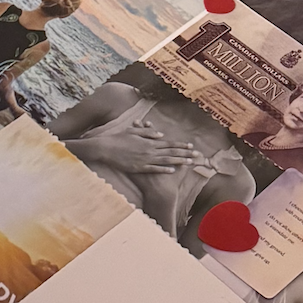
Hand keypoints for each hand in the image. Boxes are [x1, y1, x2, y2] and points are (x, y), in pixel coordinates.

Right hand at [77, 122, 201, 177]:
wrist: (105, 148)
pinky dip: (164, 169)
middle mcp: (149, 150)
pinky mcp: (139, 167)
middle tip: (197, 155)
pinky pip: (154, 169)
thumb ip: (148, 133)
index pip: (169, 143)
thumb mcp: (134, 131)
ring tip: (190, 163)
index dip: (180, 145)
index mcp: (149, 141)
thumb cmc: (118, 138)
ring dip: (179, 162)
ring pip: (166, 160)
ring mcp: (145, 159)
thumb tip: (160, 134)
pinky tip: (173, 170)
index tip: (191, 146)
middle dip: (185, 154)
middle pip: (171, 152)